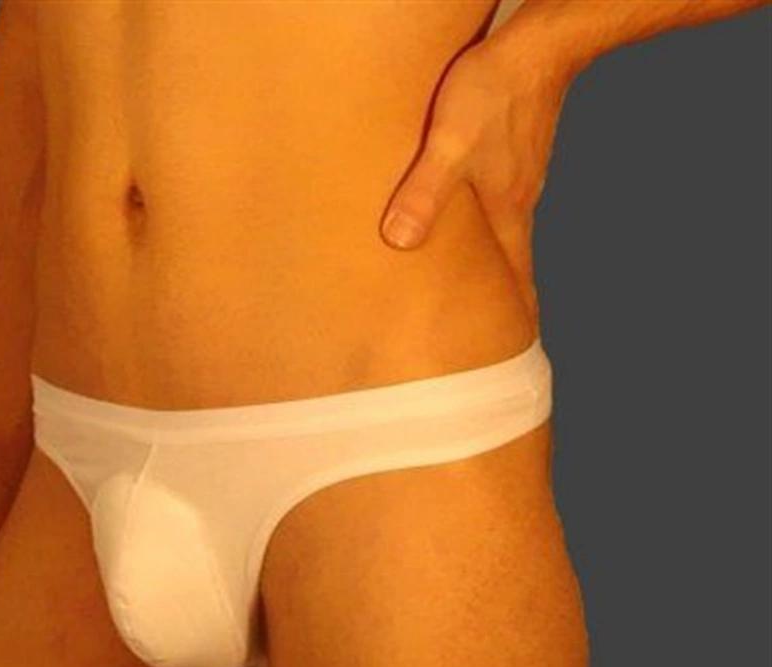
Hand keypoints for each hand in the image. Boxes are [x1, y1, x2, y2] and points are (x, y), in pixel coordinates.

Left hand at [380, 36, 575, 326]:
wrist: (540, 40)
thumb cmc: (495, 90)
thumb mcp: (450, 144)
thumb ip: (425, 192)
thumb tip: (400, 242)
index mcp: (507, 212)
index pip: (516, 281)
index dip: (516, 319)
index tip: (514, 352)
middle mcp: (518, 200)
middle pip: (512, 264)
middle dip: (503, 300)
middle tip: (493, 333)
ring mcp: (519, 175)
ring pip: (504, 233)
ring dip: (493, 263)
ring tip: (475, 288)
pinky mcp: (513, 151)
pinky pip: (499, 201)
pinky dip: (487, 226)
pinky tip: (470, 221)